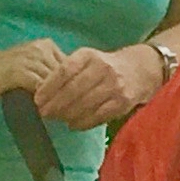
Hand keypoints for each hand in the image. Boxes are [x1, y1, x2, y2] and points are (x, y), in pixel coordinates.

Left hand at [8, 46, 157, 124]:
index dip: (48, 87)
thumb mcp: (87, 60)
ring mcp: (115, 86)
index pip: (64, 71)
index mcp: (89, 56)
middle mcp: (103, 68)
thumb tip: (42, 92)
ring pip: (84, 105)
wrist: (142, 69)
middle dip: (55, 105)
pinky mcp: (123, 102)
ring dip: (67, 115)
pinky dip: (83, 122)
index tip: (37, 100)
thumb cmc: (106, 66)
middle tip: (44, 114)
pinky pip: (98, 116)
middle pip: (73, 90)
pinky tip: (73, 124)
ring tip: (58, 119)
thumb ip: (67, 72)